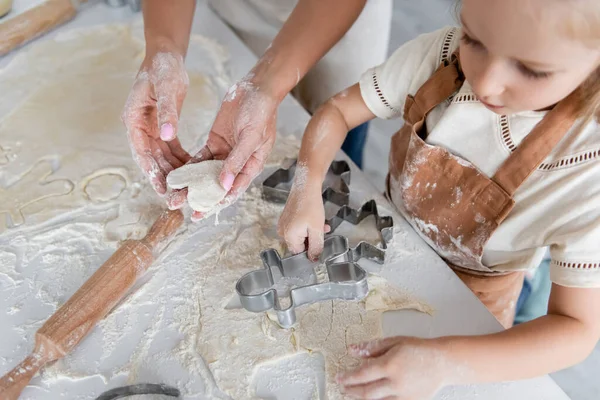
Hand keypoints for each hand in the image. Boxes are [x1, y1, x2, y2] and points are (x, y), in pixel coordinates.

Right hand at [122, 51, 190, 195]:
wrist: (166, 56)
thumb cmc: (163, 69)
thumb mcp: (167, 88)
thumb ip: (168, 112)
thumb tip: (167, 136)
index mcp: (133, 119)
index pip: (141, 151)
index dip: (150, 171)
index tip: (161, 188)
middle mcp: (139, 127)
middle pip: (150, 159)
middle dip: (162, 178)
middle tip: (175, 197)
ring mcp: (150, 129)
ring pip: (161, 156)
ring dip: (172, 171)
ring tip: (185, 188)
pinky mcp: (162, 128)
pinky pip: (170, 148)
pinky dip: (180, 159)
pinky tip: (191, 169)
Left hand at [167, 77, 279, 219]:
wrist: (256, 88)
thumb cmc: (261, 112)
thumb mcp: (251, 137)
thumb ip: (237, 161)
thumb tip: (224, 185)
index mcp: (251, 165)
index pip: (233, 189)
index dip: (217, 202)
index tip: (201, 212)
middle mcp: (238, 163)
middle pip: (217, 185)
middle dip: (200, 197)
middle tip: (181, 207)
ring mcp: (225, 153)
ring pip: (206, 174)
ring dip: (192, 184)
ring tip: (175, 195)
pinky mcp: (215, 142)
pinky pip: (200, 158)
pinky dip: (189, 166)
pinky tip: (176, 174)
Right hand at [277, 175, 329, 259]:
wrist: (306, 186)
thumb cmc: (311, 205)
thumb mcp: (317, 230)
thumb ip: (316, 247)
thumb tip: (313, 260)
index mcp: (289, 236)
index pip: (299, 253)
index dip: (311, 250)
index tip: (319, 243)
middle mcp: (282, 232)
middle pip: (299, 244)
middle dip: (312, 240)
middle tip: (322, 232)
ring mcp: (283, 224)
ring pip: (299, 236)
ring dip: (311, 233)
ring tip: (321, 225)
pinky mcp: (285, 219)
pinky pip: (296, 228)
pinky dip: (306, 227)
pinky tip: (314, 221)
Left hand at [337, 337, 451, 399]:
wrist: (442, 362)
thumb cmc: (419, 349)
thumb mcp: (394, 342)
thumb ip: (372, 347)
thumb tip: (352, 350)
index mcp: (390, 364)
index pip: (362, 374)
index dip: (347, 378)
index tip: (338, 377)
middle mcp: (396, 382)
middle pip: (366, 392)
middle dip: (351, 390)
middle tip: (342, 387)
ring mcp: (403, 395)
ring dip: (361, 398)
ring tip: (352, 394)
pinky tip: (372, 398)